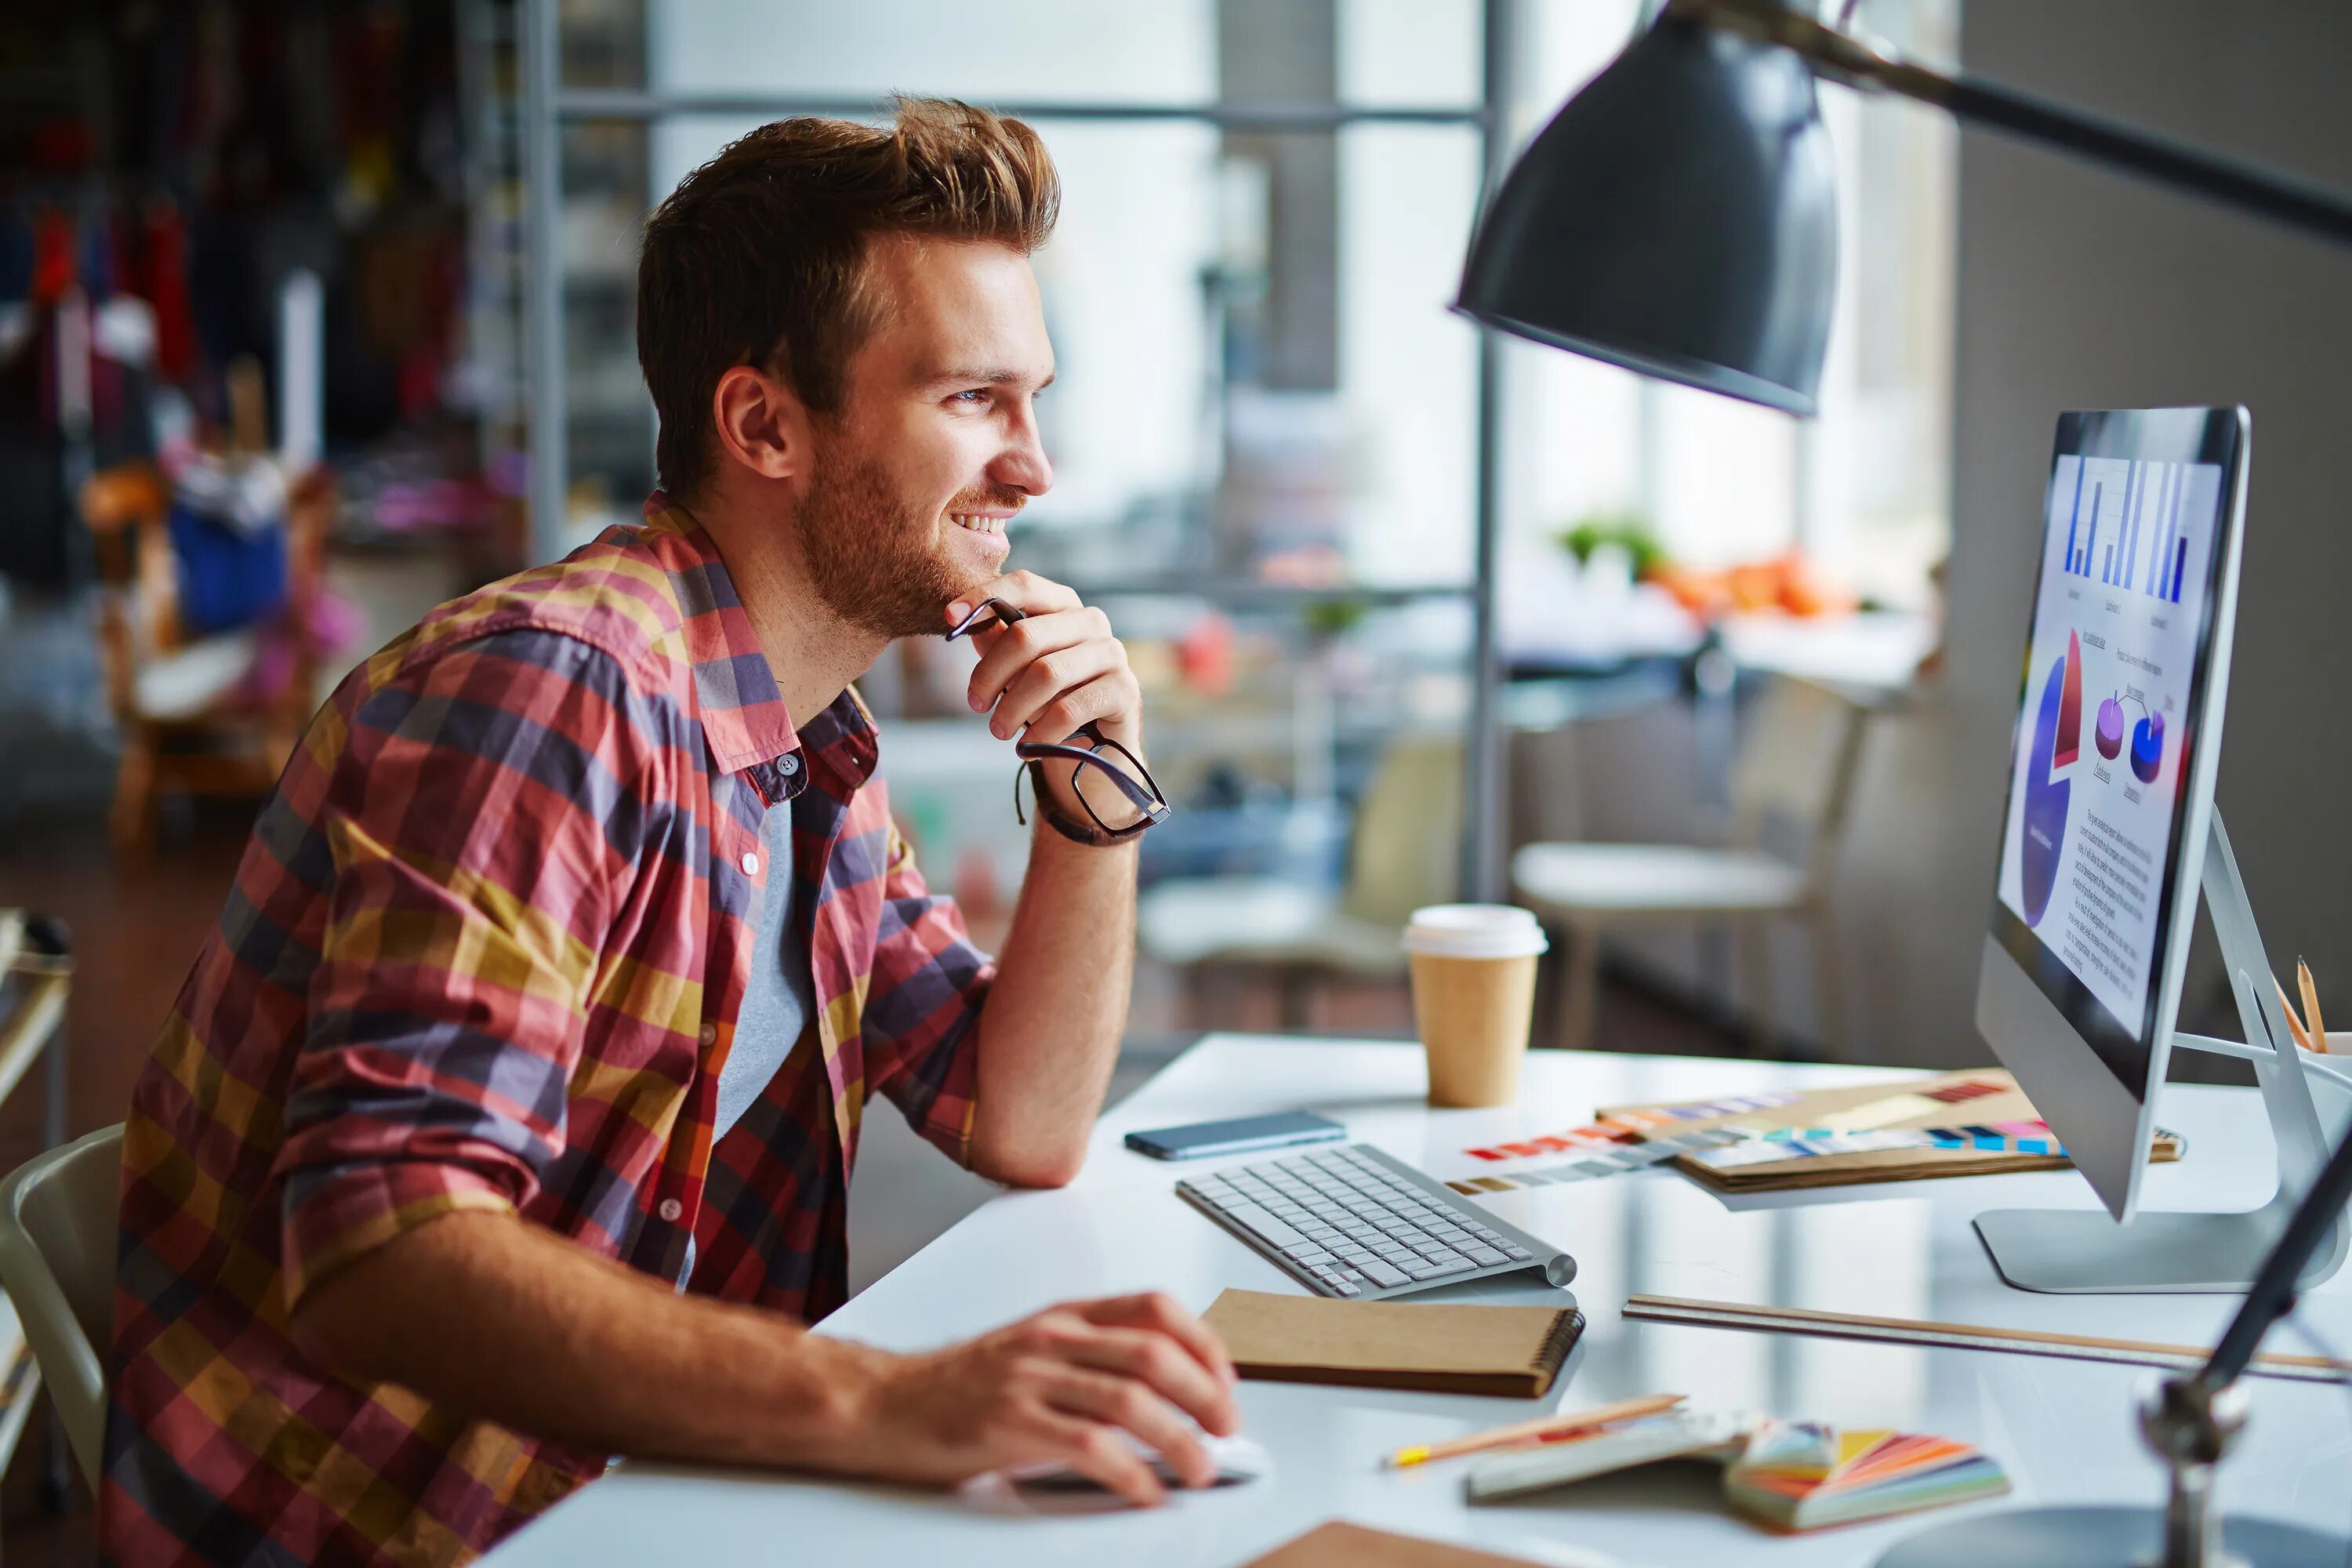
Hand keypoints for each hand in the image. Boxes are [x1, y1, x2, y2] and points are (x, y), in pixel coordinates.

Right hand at [834, 1292, 1239, 1506]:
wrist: (883, 1402)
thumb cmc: (960, 1385)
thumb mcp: (1034, 1349)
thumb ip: (1092, 1357)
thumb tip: (1165, 1390)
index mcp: (1065, 1317)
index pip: (1155, 1308)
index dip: (1205, 1344)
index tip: (1227, 1384)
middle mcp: (1052, 1339)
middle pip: (1153, 1353)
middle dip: (1205, 1394)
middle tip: (1226, 1431)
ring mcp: (1030, 1379)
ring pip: (1129, 1399)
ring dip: (1179, 1439)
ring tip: (1198, 1469)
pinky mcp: (1008, 1424)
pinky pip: (1087, 1446)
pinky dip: (1129, 1473)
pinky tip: (1144, 1492)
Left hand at [947, 572, 1146, 825]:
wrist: (1097, 751)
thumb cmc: (1051, 701)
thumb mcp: (1017, 671)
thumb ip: (996, 641)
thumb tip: (964, 621)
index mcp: (1063, 606)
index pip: (1024, 585)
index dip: (983, 597)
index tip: (948, 618)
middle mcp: (1091, 622)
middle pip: (1026, 636)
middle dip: (990, 673)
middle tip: (975, 704)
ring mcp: (1112, 653)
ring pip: (1046, 674)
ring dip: (1012, 709)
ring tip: (998, 732)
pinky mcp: (1124, 689)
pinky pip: (1069, 709)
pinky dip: (1041, 731)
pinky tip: (1028, 747)